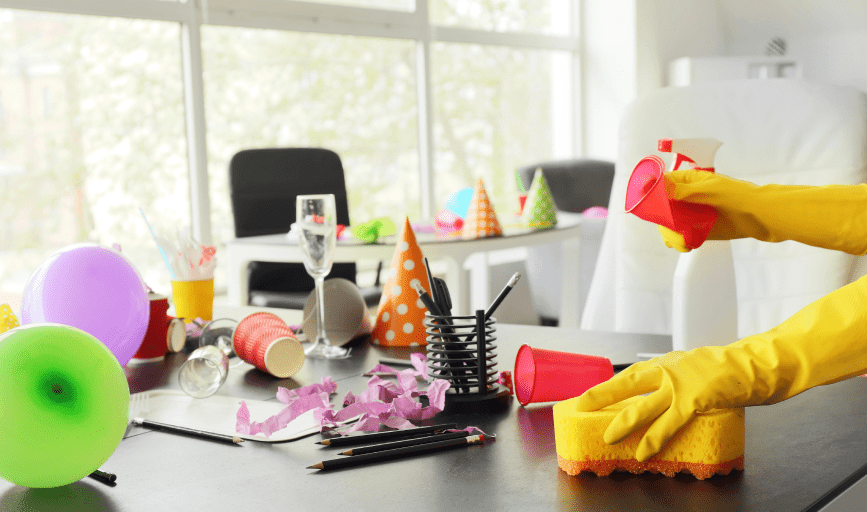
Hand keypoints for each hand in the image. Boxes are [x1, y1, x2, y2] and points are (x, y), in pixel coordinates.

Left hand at [575, 275, 866, 461]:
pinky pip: (668, 423)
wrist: (760, 363)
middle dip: (601, 396)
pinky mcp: (695, 399)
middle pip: (626, 383)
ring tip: (608, 437)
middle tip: (581, 407)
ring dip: (623, 423)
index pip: (630, 374)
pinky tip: (643, 452)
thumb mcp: (696, 368)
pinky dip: (654, 439)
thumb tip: (660, 400)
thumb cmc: (731, 370)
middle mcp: (668, 370)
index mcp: (667, 363)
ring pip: (642, 406)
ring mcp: (680, 384)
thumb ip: (676, 381)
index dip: (607, 386)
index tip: (586, 396)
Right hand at [660, 170, 866, 254]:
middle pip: (661, 209)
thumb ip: (683, 190)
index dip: (650, 195)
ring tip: (682, 242)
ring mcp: (692, 214)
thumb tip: (657, 186)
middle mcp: (686, 198)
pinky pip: (682, 236)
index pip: (660, 185)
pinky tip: (687, 244)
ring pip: (669, 225)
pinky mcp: (699, 230)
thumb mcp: (710, 190)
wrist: (762, 216)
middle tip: (670, 231)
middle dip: (662, 221)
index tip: (645, 206)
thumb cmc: (740, 197)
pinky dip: (681, 242)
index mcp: (687, 182)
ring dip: (670, 234)